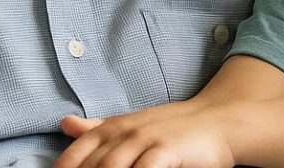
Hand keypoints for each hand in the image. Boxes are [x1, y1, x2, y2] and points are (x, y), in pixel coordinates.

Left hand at [55, 102, 235, 167]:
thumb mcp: (131, 123)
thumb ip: (98, 128)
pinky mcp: (165, 150)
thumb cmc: (172, 127)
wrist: (217, 119)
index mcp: (109, 128)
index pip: (73, 157)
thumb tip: (65, 123)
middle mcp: (123, 133)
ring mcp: (144, 140)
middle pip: (91, 167)